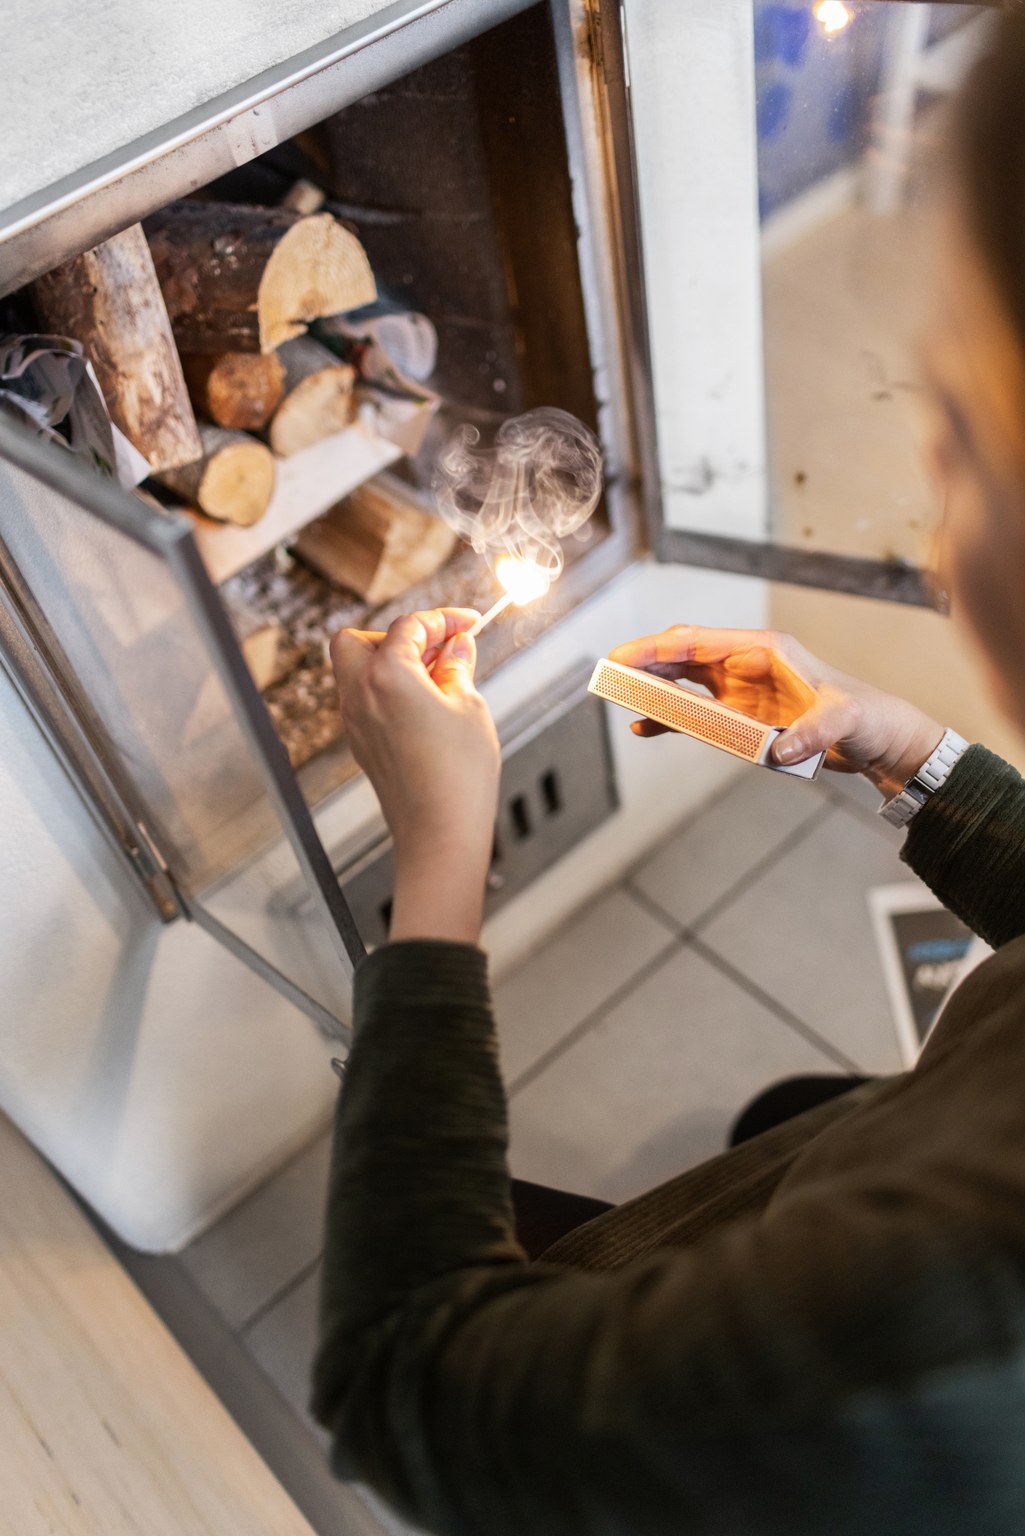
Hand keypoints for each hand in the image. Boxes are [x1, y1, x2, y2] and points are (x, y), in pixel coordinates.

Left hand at [330, 608, 500, 943]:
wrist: (439, 832)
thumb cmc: (457, 775)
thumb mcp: (469, 706)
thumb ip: (458, 666)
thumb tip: (458, 645)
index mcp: (387, 675)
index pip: (410, 625)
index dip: (444, 617)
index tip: (469, 621)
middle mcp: (361, 694)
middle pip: (358, 639)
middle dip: (398, 634)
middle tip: (439, 646)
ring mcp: (356, 721)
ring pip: (356, 670)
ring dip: (391, 662)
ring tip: (439, 677)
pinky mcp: (362, 744)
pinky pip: (365, 700)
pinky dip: (389, 690)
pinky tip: (426, 704)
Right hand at [608, 625, 944, 795]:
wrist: (878, 739)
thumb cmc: (866, 717)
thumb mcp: (844, 720)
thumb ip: (814, 730)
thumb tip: (781, 751)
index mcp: (764, 651)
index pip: (699, 641)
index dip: (659, 647)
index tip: (627, 656)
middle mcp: (746, 664)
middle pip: (682, 655)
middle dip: (644, 662)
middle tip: (608, 673)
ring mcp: (740, 690)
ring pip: (682, 681)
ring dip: (651, 687)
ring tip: (617, 696)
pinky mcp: (741, 715)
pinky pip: (694, 712)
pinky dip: (669, 718)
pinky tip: (645, 727)